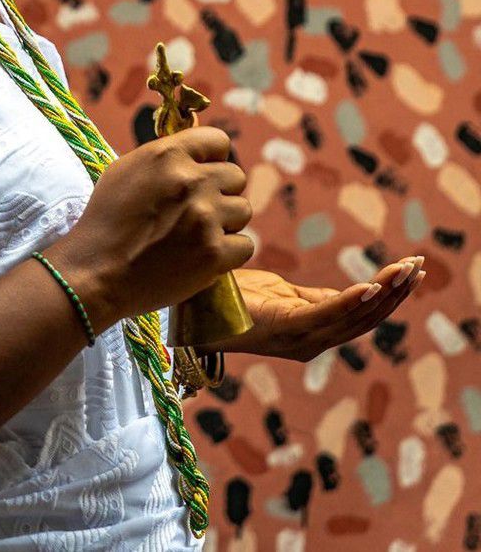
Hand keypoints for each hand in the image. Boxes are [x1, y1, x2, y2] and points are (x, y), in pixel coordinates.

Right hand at [52, 125, 253, 331]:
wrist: (98, 271)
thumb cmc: (106, 219)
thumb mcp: (126, 170)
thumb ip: (165, 158)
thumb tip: (194, 154)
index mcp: (169, 156)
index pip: (218, 141)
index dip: (212, 158)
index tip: (204, 173)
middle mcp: (192, 181)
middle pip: (236, 177)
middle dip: (220, 191)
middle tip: (197, 210)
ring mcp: (206, 218)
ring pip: (243, 211)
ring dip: (225, 222)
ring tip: (197, 234)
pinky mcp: (214, 254)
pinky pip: (245, 245)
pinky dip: (229, 252)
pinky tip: (204, 254)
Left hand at [194, 256, 425, 362]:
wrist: (189, 305)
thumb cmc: (230, 297)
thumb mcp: (278, 293)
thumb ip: (310, 298)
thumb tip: (346, 294)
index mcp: (310, 332)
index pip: (360, 314)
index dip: (388, 294)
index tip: (410, 269)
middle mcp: (309, 341)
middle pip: (364, 318)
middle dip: (394, 293)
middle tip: (418, 266)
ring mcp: (298, 338)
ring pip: (352, 317)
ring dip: (382, 293)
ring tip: (405, 271)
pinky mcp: (283, 328)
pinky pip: (325, 315)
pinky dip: (351, 301)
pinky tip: (371, 286)